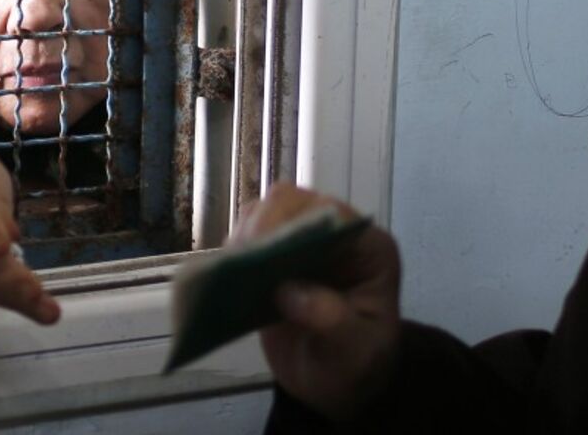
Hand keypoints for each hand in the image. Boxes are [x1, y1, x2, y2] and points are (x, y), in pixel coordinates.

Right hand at [234, 184, 401, 421]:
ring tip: (227, 273)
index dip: (292, 220)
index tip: (260, 244)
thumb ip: (332, 320)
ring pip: (262, 215)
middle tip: (237, 260)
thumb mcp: (355, 352)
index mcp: (366, 248)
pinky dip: (231, 256)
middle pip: (289, 203)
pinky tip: (221, 280)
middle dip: (260, 225)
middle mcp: (333, 235)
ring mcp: (299, 244)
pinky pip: (246, 241)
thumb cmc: (356, 364)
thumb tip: (289, 292)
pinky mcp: (271, 260)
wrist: (338, 384)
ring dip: (241, 239)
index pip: (329, 213)